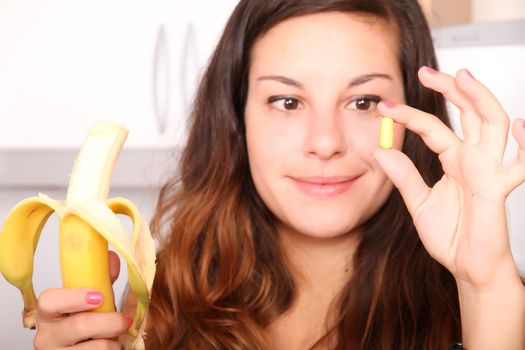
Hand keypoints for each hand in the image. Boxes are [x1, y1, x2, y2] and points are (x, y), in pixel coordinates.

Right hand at [33, 251, 129, 348]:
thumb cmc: (86, 323)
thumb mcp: (92, 301)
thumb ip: (101, 280)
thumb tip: (111, 259)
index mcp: (48, 313)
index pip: (49, 301)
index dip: (74, 298)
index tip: (98, 297)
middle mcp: (46, 336)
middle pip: (79, 325)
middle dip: (110, 321)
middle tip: (123, 320)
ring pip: (95, 347)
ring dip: (113, 341)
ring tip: (115, 336)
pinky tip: (109, 346)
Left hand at [374, 66, 524, 289]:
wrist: (467, 267)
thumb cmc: (451, 236)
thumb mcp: (419, 202)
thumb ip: (403, 176)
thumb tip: (381, 151)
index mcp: (454, 160)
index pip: (432, 128)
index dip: (408, 116)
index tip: (384, 107)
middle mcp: (473, 159)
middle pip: (468, 113)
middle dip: (451, 89)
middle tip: (427, 72)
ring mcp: (488, 171)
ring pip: (491, 125)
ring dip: (479, 99)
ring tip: (462, 76)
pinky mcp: (498, 189)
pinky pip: (519, 164)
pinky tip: (518, 125)